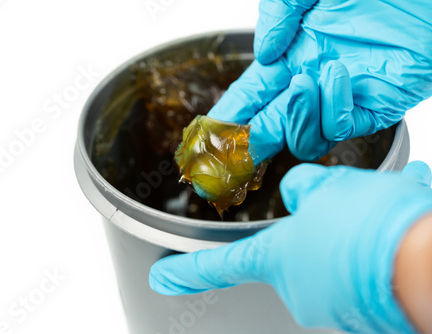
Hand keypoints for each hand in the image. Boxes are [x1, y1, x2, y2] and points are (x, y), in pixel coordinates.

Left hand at [150, 161, 431, 332]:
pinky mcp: (372, 314)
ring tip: (390, 211)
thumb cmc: (375, 226)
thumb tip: (300, 193)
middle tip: (358, 202)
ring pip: (343, 254)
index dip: (186, 272)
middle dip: (328, 222)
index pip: (218, 266)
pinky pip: (372, 268)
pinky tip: (405, 229)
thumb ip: (305, 190)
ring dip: (363, 228)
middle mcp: (303, 291)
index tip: (161, 279)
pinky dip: (385, 247)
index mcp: (279, 260)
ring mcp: (339, 308)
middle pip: (302, 248)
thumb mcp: (331, 189)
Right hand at [207, 0, 431, 163]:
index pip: (248, 98)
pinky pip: (342, 127)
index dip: (225, 120)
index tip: (205, 139)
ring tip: (301, 82)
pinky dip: (332, 110)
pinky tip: (337, 76)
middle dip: (246, 145)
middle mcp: (309, 81)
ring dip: (294, 118)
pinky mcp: (373, 105)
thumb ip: (277, 14)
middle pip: (267, 128)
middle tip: (229, 158)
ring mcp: (339, 98)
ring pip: (303, 138)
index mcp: (290, 56)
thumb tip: (264, 54)